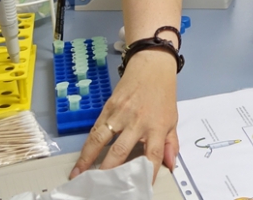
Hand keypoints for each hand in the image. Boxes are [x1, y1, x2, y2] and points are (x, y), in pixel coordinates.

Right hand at [70, 51, 178, 182]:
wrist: (152, 66)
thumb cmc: (163, 94)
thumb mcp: (172, 119)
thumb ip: (171, 144)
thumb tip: (171, 165)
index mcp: (156, 126)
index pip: (152, 155)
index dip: (147, 173)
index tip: (140, 187)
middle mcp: (137, 121)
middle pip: (121, 150)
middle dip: (109, 171)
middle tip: (102, 187)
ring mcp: (120, 114)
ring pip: (101, 140)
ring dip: (89, 159)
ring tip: (80, 175)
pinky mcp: (108, 107)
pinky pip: (96, 129)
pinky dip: (87, 145)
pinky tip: (81, 158)